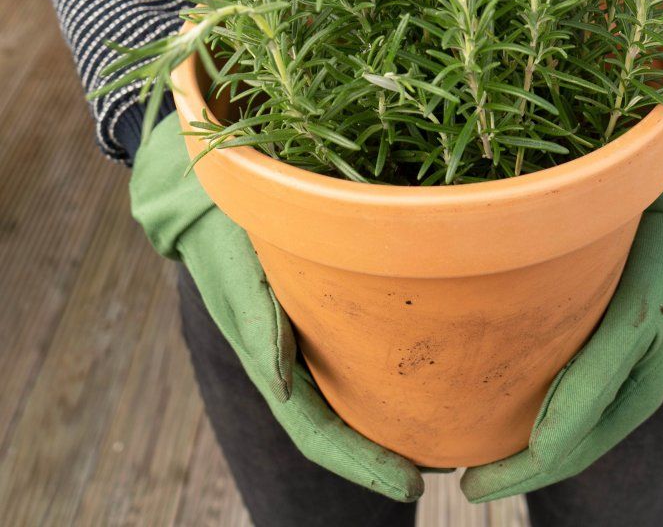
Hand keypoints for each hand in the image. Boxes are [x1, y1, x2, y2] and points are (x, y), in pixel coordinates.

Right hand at [130, 114, 423, 502]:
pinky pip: (355, 348)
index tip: (415, 485)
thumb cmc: (222, 228)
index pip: (317, 434)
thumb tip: (285, 388)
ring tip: (446, 428)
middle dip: (385, 453)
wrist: (202, 189)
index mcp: (268, 361)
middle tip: (447, 466)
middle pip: (340, 423)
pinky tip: (425, 358)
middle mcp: (289, 357)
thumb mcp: (236, 270)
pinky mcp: (317, 303)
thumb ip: (257, 325)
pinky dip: (386, 369)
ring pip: (348, 391)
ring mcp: (303, 334)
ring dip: (388, 417)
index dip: (363, 466)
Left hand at [461, 108, 662, 501]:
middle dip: (509, 465)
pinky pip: (556, 377)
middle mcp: (617, 391)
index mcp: (629, 402)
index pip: (561, 457)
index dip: (513, 475)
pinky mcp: (598, 332)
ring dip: (514, 432)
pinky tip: (496, 379)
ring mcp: (609, 364)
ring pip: (554, 415)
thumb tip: (541, 449)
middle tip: (455, 474)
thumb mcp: (634, 323)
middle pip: (556, 445)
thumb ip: (592, 382)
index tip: (466, 485)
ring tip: (468, 437)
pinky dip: (523, 391)